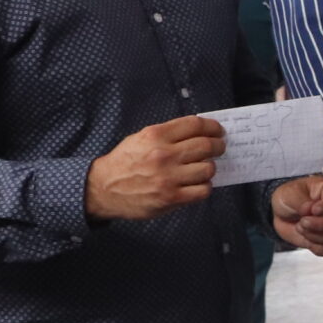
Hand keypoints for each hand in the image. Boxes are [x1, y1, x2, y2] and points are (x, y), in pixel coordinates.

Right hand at [84, 115, 223, 220]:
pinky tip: (197, 184)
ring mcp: (168, 178)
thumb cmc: (124, 162)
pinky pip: (203, 190)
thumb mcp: (141, 139)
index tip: (218, 131)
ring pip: (208, 169)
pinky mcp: (171, 198)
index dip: (212, 127)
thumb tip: (200, 133)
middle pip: (206, 146)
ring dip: (209, 168)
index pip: (196, 125)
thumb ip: (168, 135)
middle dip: (218, 146)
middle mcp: (163, 155)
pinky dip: (204, 187)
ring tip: (203, 168)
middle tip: (219, 148)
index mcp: (155, 135)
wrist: (103, 189)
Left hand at [270, 176, 322, 256]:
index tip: (314, 210)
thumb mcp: (288, 193)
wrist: (282, 214)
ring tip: (300, 227)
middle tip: (302, 222)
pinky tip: (307, 240)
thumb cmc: (290, 197)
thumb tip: (310, 210)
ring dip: (315, 236)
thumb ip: (300, 200)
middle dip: (320, 225)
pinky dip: (318, 248)